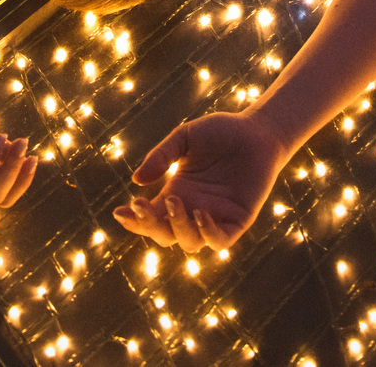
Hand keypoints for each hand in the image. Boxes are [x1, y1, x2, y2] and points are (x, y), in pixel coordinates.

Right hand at [114, 111, 288, 251]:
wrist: (256, 131)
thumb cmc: (220, 133)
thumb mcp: (185, 138)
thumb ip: (162, 156)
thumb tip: (136, 179)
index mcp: (176, 194)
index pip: (151, 216)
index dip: (134, 220)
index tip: (119, 212)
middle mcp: (192, 211)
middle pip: (164, 235)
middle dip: (149, 226)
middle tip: (142, 206)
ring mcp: (214, 218)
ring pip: (190, 243)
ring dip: (178, 228)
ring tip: (175, 202)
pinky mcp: (237, 222)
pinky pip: (220, 240)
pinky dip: (208, 233)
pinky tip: (201, 214)